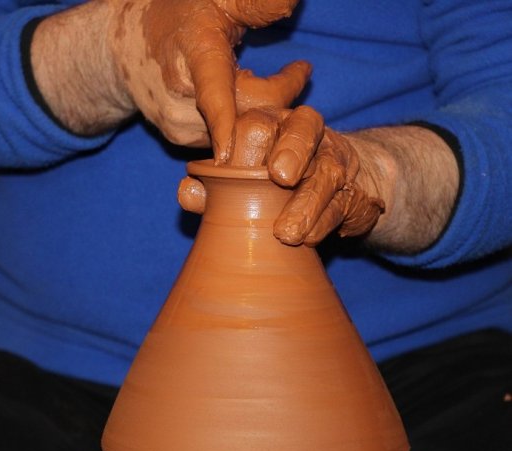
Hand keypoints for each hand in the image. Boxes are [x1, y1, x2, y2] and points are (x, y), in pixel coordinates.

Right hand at [107, 0, 300, 162]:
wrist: (126, 48)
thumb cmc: (179, 16)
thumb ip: (255, 3)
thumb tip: (290, 3)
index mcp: (191, 57)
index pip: (218, 95)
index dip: (246, 111)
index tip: (298, 81)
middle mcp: (179, 97)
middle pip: (246, 112)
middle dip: (279, 95)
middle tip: (298, 70)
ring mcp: (177, 123)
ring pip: (239, 129)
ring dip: (259, 109)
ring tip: (256, 78)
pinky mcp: (180, 138)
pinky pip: (226, 137)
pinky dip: (239, 120)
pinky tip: (234, 95)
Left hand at [228, 108, 384, 244]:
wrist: (333, 192)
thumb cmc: (272, 184)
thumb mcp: (240, 182)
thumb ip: (214, 186)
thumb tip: (186, 191)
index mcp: (274, 123)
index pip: (260, 120)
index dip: (242, 142)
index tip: (225, 167)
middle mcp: (309, 134)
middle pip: (303, 130)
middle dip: (291, 151)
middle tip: (278, 177)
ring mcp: (335, 162)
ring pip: (325, 173)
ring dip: (306, 203)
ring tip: (286, 233)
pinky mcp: (354, 194)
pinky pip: (340, 206)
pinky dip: (322, 224)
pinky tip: (306, 240)